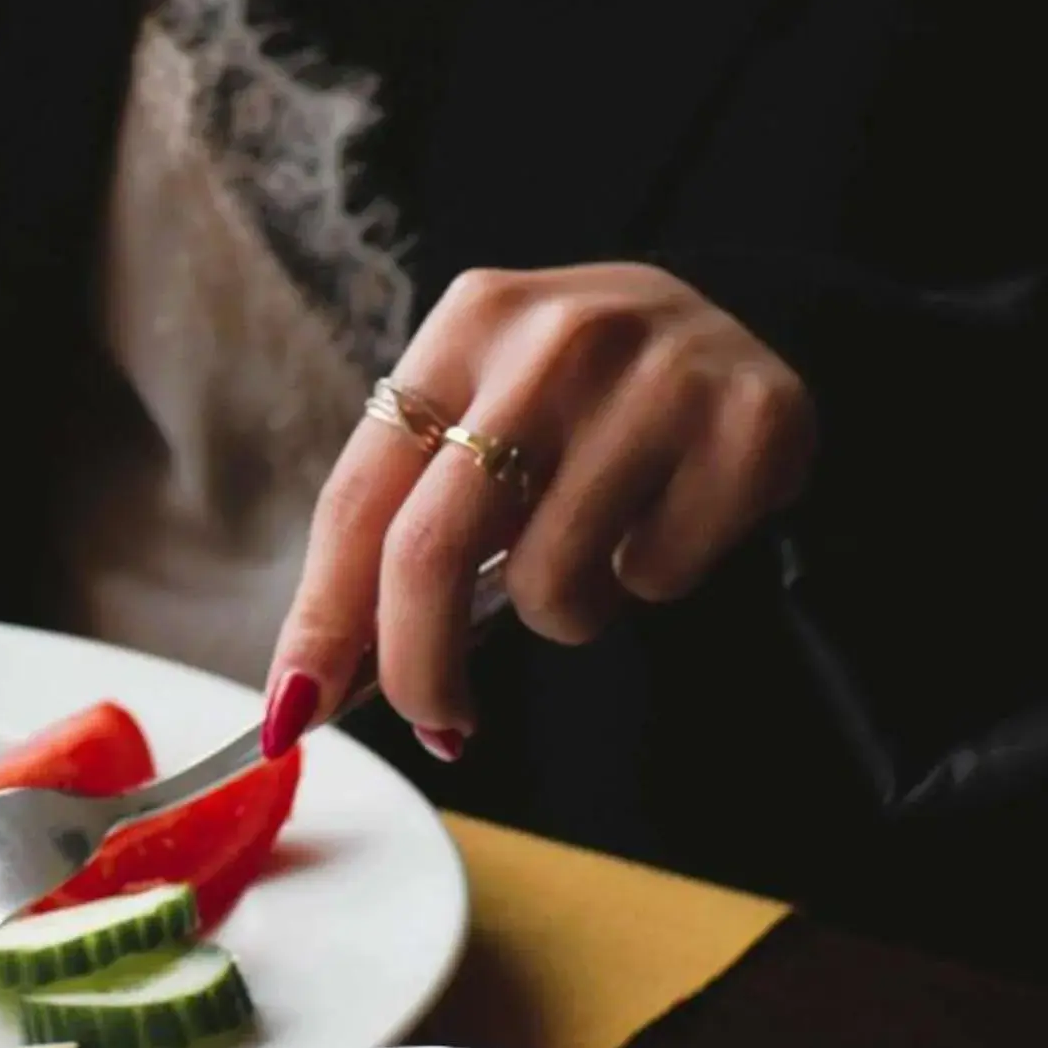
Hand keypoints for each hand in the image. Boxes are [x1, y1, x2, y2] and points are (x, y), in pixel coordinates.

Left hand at [263, 263, 816, 758]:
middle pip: (433, 547)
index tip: (296, 707)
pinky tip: (669, 520)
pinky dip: (651, 582)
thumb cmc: (578, 408)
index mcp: (466, 324)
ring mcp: (659, 372)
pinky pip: (656, 576)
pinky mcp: (751, 421)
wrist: (747, 333)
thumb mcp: (483, 423)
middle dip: (418, 666)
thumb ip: (401, 526)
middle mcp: (556, 335)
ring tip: (595, 552)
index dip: (321, 616)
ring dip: (563, 611)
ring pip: (552, 580)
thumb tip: (311, 685)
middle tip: (437, 723)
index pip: (359, 495)